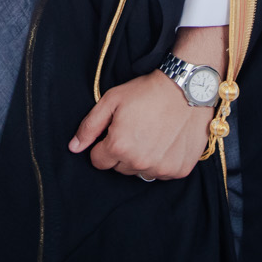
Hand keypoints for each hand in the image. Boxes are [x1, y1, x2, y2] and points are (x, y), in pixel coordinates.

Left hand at [70, 70, 213, 179]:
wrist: (187, 89)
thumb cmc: (148, 91)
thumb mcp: (112, 100)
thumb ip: (89, 126)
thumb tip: (74, 148)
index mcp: (118, 147)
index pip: (99, 161)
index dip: (104, 145)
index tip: (116, 132)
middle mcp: (139, 162)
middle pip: (120, 168)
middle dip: (123, 152)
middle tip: (136, 130)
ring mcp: (161, 168)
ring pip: (141, 172)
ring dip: (143, 159)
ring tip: (153, 134)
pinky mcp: (179, 170)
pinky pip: (162, 173)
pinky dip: (163, 161)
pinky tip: (167, 141)